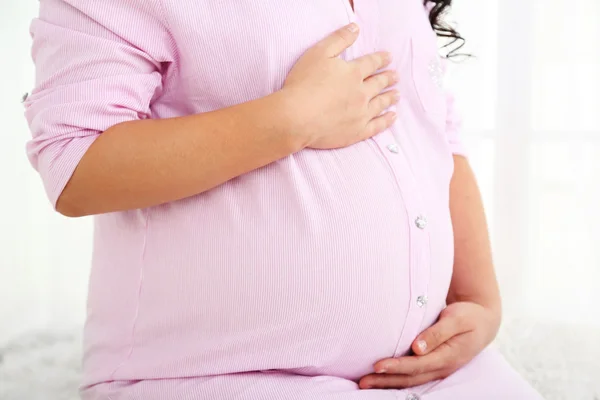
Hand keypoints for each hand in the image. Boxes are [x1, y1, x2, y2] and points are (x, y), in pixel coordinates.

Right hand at [282, 23, 398, 148]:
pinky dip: (386, 121)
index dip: (381, 59)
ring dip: (390, 97)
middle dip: (388, 78)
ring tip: (397, 94)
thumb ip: (339, 39)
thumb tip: (355, 28)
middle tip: (395, 76)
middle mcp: (361, 92)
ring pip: (381, 103)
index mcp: (353, 73)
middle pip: (379, 83)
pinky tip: (392, 117)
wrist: (297, 117)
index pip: (371, 63)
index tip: (389, 58)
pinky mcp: (357, 131)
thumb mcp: (318, 53)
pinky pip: (377, 126)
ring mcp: (361, 113)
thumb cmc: (303, 84)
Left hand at [359, 302, 500, 388]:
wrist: (484, 321)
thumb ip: (437, 333)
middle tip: (362, 381)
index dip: (397, 367)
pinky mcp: (433, 365)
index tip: (377, 365)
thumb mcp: (456, 319)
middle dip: (385, 381)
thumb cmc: (468, 316)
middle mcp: (442, 367)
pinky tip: (380, 379)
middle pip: (410, 378)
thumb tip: (417, 347)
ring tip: (364, 383)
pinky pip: (413, 376)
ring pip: (410, 380)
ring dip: (387, 383)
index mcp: (448, 356)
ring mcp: (438, 369)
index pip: (418, 365)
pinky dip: (396, 379)